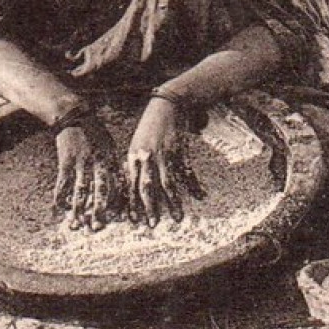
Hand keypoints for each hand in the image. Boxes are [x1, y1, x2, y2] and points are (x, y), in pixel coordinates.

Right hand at [52, 120, 118, 230]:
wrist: (74, 114)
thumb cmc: (94, 131)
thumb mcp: (110, 144)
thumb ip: (113, 163)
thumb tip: (119, 184)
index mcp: (111, 158)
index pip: (117, 184)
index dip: (117, 201)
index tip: (117, 217)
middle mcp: (98, 161)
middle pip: (100, 190)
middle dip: (98, 210)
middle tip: (97, 227)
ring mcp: (81, 161)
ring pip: (80, 190)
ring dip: (78, 209)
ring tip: (76, 224)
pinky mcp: (66, 160)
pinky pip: (63, 182)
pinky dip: (59, 196)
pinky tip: (58, 208)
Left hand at [125, 97, 203, 224]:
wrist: (168, 104)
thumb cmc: (150, 125)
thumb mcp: (138, 143)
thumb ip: (136, 162)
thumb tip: (135, 182)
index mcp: (133, 156)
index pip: (130, 184)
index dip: (132, 203)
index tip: (134, 219)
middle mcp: (146, 157)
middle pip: (147, 187)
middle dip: (150, 208)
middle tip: (154, 224)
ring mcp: (163, 154)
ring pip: (167, 183)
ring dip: (173, 202)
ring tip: (178, 217)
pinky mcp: (179, 150)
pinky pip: (186, 172)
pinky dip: (192, 185)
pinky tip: (199, 196)